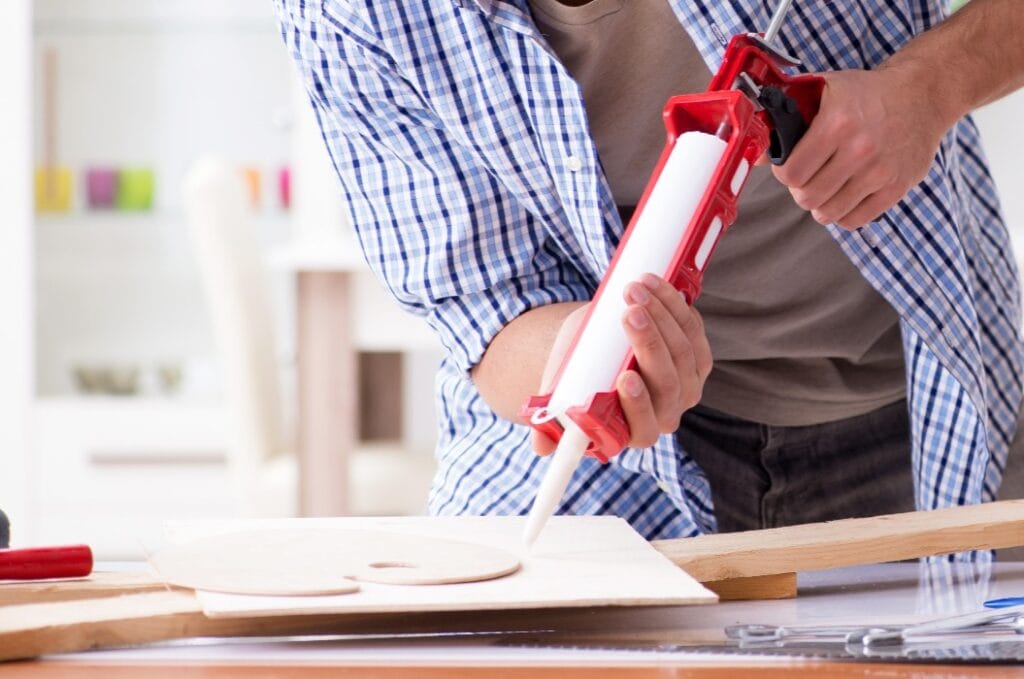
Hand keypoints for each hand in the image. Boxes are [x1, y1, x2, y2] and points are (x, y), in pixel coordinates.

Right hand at [532, 273, 711, 454]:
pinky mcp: (697, 355)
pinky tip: (655, 285)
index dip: (639, 405)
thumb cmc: (575, 377)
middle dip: (650, 344)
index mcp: (634, 431)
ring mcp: (687, 384)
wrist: (594, 351)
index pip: (645, 426)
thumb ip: (551, 418)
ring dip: (663, 316)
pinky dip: (675, 305)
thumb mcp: (559, 394)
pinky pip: (694, 330)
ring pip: (685, 353)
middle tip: (629, 314)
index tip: (624, 378)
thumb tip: (540, 446)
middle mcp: (666, 412)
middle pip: (669, 383)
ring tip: (635, 289)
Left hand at [771, 67, 946, 229]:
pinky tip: (845, 193)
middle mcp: (861, 149)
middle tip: (808, 176)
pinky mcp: (898, 187)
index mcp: (838, 122)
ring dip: (820, 203)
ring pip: (828, 213)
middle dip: (800, 189)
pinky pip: (854, 221)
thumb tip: (760, 154)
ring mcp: (881, 171)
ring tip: (826, 186)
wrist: (922, 95)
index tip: (789, 165)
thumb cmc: (865, 94)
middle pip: (807, 197)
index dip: (784, 172)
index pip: (791, 173)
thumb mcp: (824, 90)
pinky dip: (844, 213)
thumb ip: (787, 117)